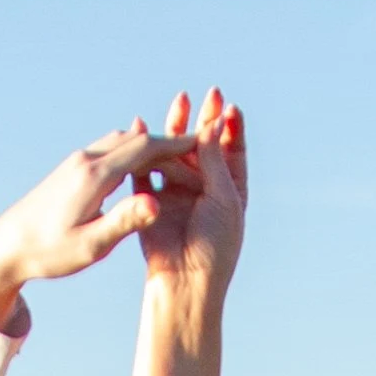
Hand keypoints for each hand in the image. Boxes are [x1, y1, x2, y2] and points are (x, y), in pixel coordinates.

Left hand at [0, 123, 205, 330]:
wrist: (7, 247)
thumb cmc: (49, 252)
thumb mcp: (91, 246)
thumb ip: (124, 221)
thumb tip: (155, 203)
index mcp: (94, 176)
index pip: (144, 149)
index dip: (176, 147)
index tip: (202, 147)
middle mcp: (86, 160)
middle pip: (136, 139)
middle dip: (168, 143)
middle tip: (197, 150)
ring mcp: (77, 161)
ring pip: (122, 140)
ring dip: (149, 145)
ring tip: (175, 157)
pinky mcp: (71, 169)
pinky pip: (110, 148)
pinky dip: (132, 150)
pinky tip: (142, 163)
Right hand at [137, 85, 246, 315]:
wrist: (184, 281)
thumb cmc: (214, 245)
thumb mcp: (224, 198)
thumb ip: (215, 159)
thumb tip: (211, 123)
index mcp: (229, 190)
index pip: (232, 150)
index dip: (231, 127)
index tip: (230, 107)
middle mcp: (203, 189)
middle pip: (203, 146)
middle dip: (206, 120)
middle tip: (209, 94)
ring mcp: (176, 194)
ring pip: (175, 153)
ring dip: (178, 128)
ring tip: (180, 102)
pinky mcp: (150, 201)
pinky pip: (144, 171)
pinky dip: (143, 149)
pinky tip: (143, 125)